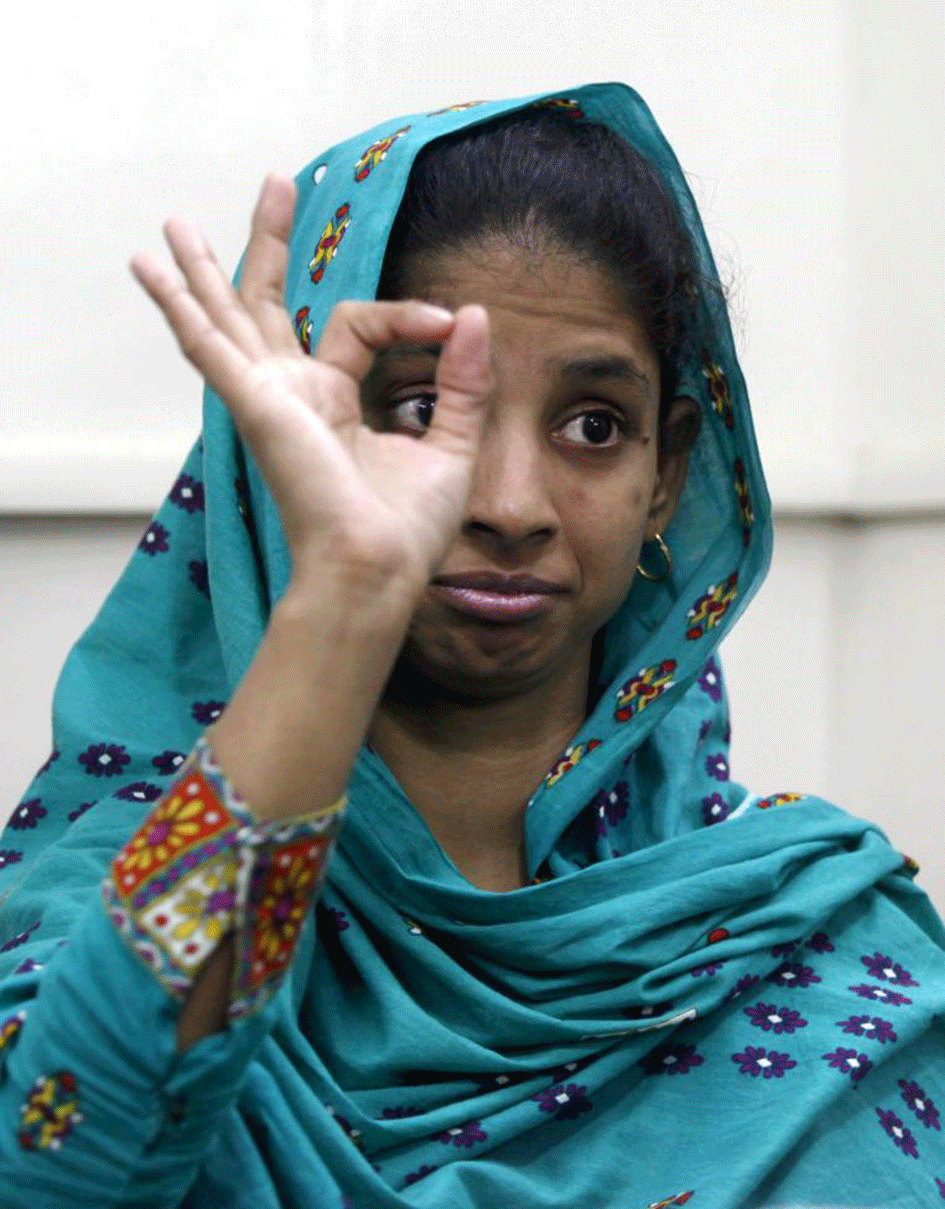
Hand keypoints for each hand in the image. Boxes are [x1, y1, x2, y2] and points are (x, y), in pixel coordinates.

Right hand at [129, 173, 493, 601]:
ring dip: (202, 269)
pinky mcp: (255, 404)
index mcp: (333, 402)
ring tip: (175, 224)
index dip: (404, 312)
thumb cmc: (407, 528)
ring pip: (228, 316)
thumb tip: (473, 315)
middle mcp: (293, 395)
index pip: (357, 323)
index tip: (448, 321)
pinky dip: (178, 307)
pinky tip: (150, 270)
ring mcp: (268, 398)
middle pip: (269, 304)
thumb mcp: (452, 443)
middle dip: (268, 245)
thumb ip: (462, 381)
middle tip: (276, 185)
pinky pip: (208, 345)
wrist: (378, 568)